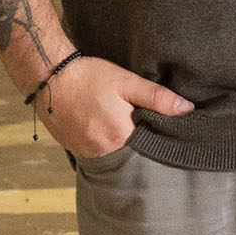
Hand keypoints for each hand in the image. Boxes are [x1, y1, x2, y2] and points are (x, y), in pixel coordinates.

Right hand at [37, 54, 192, 161]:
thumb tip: (187, 109)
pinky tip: (107, 130)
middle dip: (142, 145)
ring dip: (123, 146)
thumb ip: (157, 97)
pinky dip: (106, 146)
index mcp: (120, 137)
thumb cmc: (88, 77)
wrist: (48, 77)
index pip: (151, 148)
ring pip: (115, 157)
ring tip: (126, 128)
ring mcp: (87, 154)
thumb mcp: (126, 82)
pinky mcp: (75, 150)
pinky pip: (99, 155)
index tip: (165, 129)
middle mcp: (104, 153)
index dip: (160, 139)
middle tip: (146, 127)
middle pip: (133, 156)